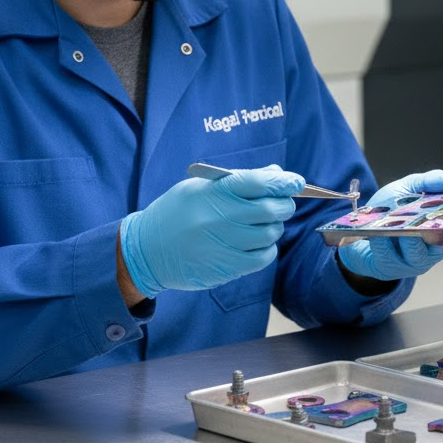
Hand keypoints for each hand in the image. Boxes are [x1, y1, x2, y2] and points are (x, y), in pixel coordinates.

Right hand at [120, 164, 303, 298]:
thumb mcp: (199, 187)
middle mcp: (219, 217)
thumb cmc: (176, 212)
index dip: (283, 181)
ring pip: (270, 234)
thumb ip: (238, 180)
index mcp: (212, 192)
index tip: (296, 181)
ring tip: (263, 223)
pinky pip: (262, 257)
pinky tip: (258, 243)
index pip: (257, 182)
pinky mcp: (225, 268)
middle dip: (284, 204)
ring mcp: (223, 244)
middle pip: (270, 209)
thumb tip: (275, 174)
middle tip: (282, 203)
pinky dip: (267, 248)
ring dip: (274, 227)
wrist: (146, 251)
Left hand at [338, 167, 442, 281]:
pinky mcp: (391, 267)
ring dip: (408, 236)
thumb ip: (428, 182)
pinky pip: (390, 256)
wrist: (357, 232)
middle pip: (442, 241)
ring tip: (398, 225)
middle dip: (437, 227)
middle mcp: (432, 248)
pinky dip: (384, 242)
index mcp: (440, 228)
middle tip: (431, 215)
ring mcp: (413, 261)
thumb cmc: (386, 211)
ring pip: (416, 252)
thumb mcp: (407, 189)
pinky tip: (377, 233)